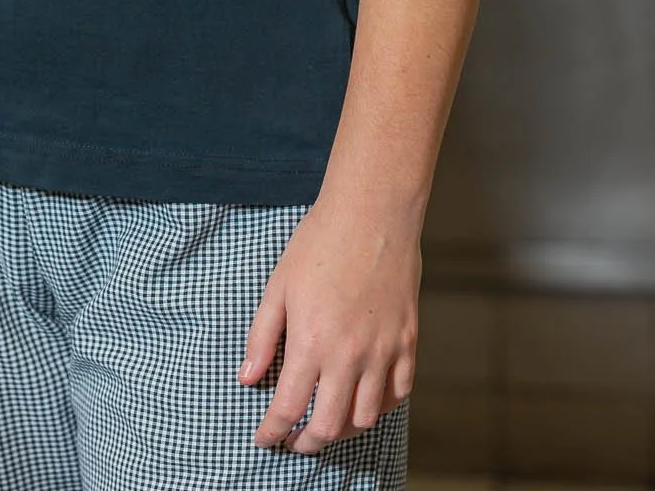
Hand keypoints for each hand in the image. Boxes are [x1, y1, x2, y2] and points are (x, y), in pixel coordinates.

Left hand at [239, 190, 418, 452]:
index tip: (264, 438)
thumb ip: (261, 336)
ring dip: (342, 430)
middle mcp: (348, 355)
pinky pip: (398, 394)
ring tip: (327, 422)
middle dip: (306, 442)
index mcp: (311, 341)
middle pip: (328, 426)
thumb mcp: (278, 286)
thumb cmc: (319, 243)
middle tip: (294, 440)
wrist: (371, 212)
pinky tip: (363, 400)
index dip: (272, 432)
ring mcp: (382, 351)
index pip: (288, 408)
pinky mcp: (407, 342)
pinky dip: (379, 408)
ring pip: (364, 418)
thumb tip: (247, 378)